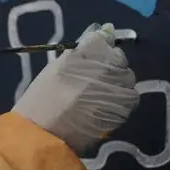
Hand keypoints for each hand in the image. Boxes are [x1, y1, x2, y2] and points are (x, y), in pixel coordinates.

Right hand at [13, 23, 139, 154]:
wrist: (42, 135)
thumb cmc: (40, 101)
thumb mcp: (54, 69)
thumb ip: (79, 53)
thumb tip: (101, 33)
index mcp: (85, 52)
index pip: (101, 38)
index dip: (96, 49)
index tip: (89, 59)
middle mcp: (105, 64)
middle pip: (118, 57)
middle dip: (108, 66)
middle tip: (92, 82)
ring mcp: (117, 85)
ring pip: (127, 77)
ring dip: (117, 83)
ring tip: (98, 97)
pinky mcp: (124, 107)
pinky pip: (130, 97)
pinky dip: (121, 101)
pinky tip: (104, 109)